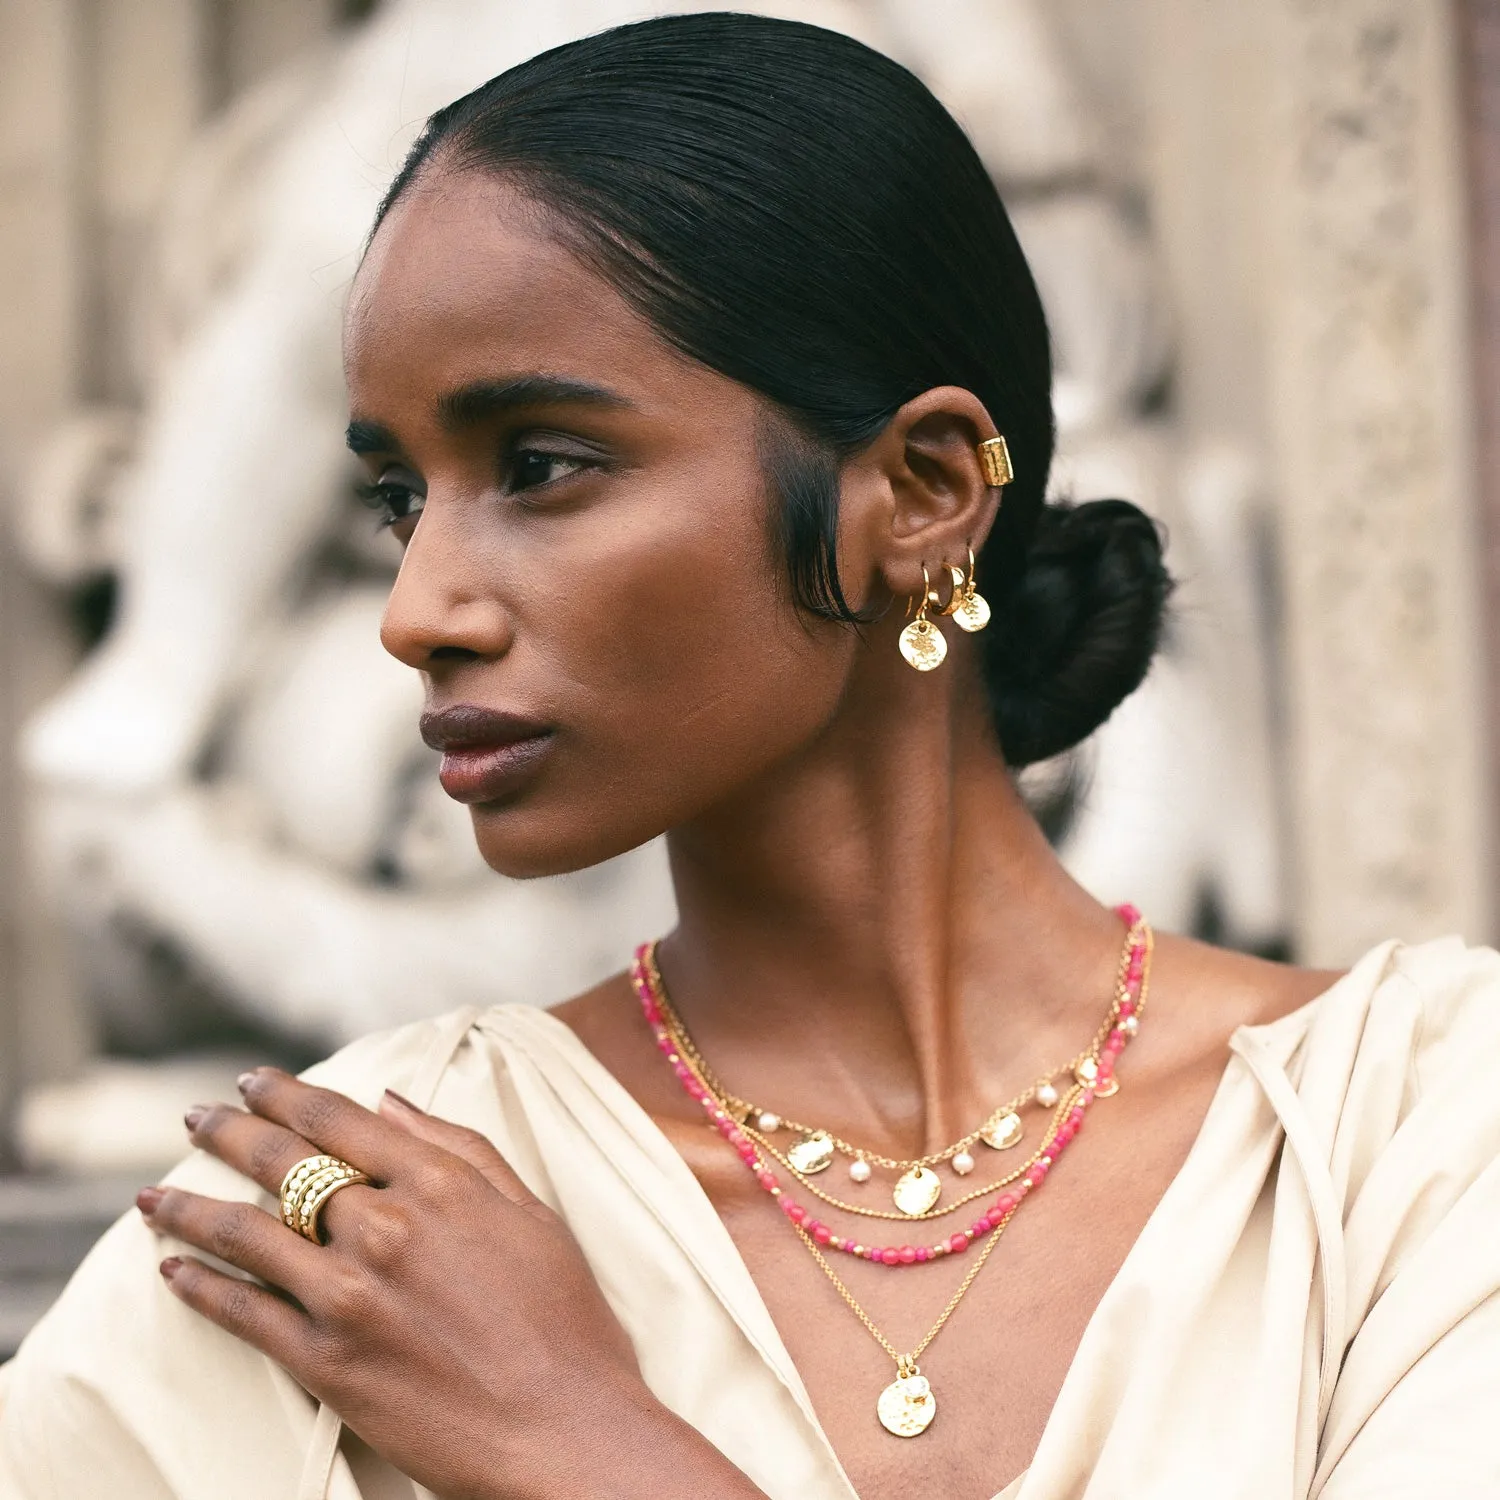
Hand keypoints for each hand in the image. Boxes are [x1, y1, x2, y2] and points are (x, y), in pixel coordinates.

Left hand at [135, 1070, 761, 1499]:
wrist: (564, 1430)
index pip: (337, 1119)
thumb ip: (461, 1148)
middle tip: (193, 1116)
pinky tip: (172, 1272)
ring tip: (155, 1194)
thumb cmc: (565, 1320)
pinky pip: (243, 1314)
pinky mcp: (325, 1363)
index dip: (284, 1094)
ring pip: (246, 1234)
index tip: (252, 1081)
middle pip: (282, 1164)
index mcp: (439, 1182)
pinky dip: (199, 1287)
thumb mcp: (531, 1211)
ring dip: (190, 1207)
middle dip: (227, 1132)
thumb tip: (390, 1100)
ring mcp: (348, 1295)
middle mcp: (384, 1226)